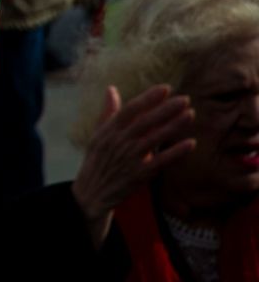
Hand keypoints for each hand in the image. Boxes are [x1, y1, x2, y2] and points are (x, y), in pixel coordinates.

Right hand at [71, 85, 193, 244]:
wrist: (92, 193)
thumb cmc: (97, 161)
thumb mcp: (97, 134)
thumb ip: (108, 112)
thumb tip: (111, 89)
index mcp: (109, 130)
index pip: (130, 110)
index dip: (148, 98)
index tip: (165, 88)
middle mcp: (119, 142)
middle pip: (145, 122)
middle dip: (166, 109)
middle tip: (185, 99)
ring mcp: (130, 158)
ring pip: (155, 138)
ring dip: (174, 126)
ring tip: (190, 114)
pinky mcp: (139, 175)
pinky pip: (161, 161)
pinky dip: (175, 152)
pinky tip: (190, 143)